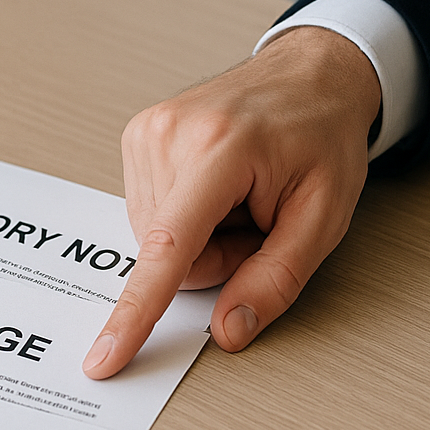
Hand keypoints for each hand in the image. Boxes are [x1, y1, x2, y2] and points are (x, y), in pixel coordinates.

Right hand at [82, 25, 380, 378]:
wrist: (310, 74)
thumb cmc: (321, 137)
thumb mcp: (324, 216)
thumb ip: (277, 278)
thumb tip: (229, 331)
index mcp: (220, 148)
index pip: (169, 248)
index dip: (138, 311)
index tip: (106, 355)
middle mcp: (169, 134)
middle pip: (171, 255)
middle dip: (216, 256)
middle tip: (256, 218)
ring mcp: (146, 132)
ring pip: (156, 242)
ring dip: (201, 237)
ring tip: (238, 197)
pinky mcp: (135, 137)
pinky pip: (148, 217)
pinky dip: (185, 218)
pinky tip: (214, 189)